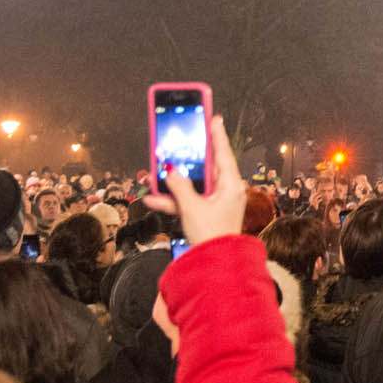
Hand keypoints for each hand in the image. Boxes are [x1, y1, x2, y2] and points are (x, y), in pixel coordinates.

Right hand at [140, 114, 249, 246]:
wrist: (213, 264)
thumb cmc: (212, 237)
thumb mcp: (192, 208)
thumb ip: (179, 187)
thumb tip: (171, 171)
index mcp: (230, 185)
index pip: (223, 153)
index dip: (217, 135)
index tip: (214, 118)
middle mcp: (225, 191)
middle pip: (205, 167)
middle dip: (187, 158)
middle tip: (180, 139)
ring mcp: (215, 202)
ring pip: (192, 184)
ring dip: (173, 182)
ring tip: (154, 172)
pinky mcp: (205, 213)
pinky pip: (187, 200)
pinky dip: (172, 199)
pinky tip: (152, 197)